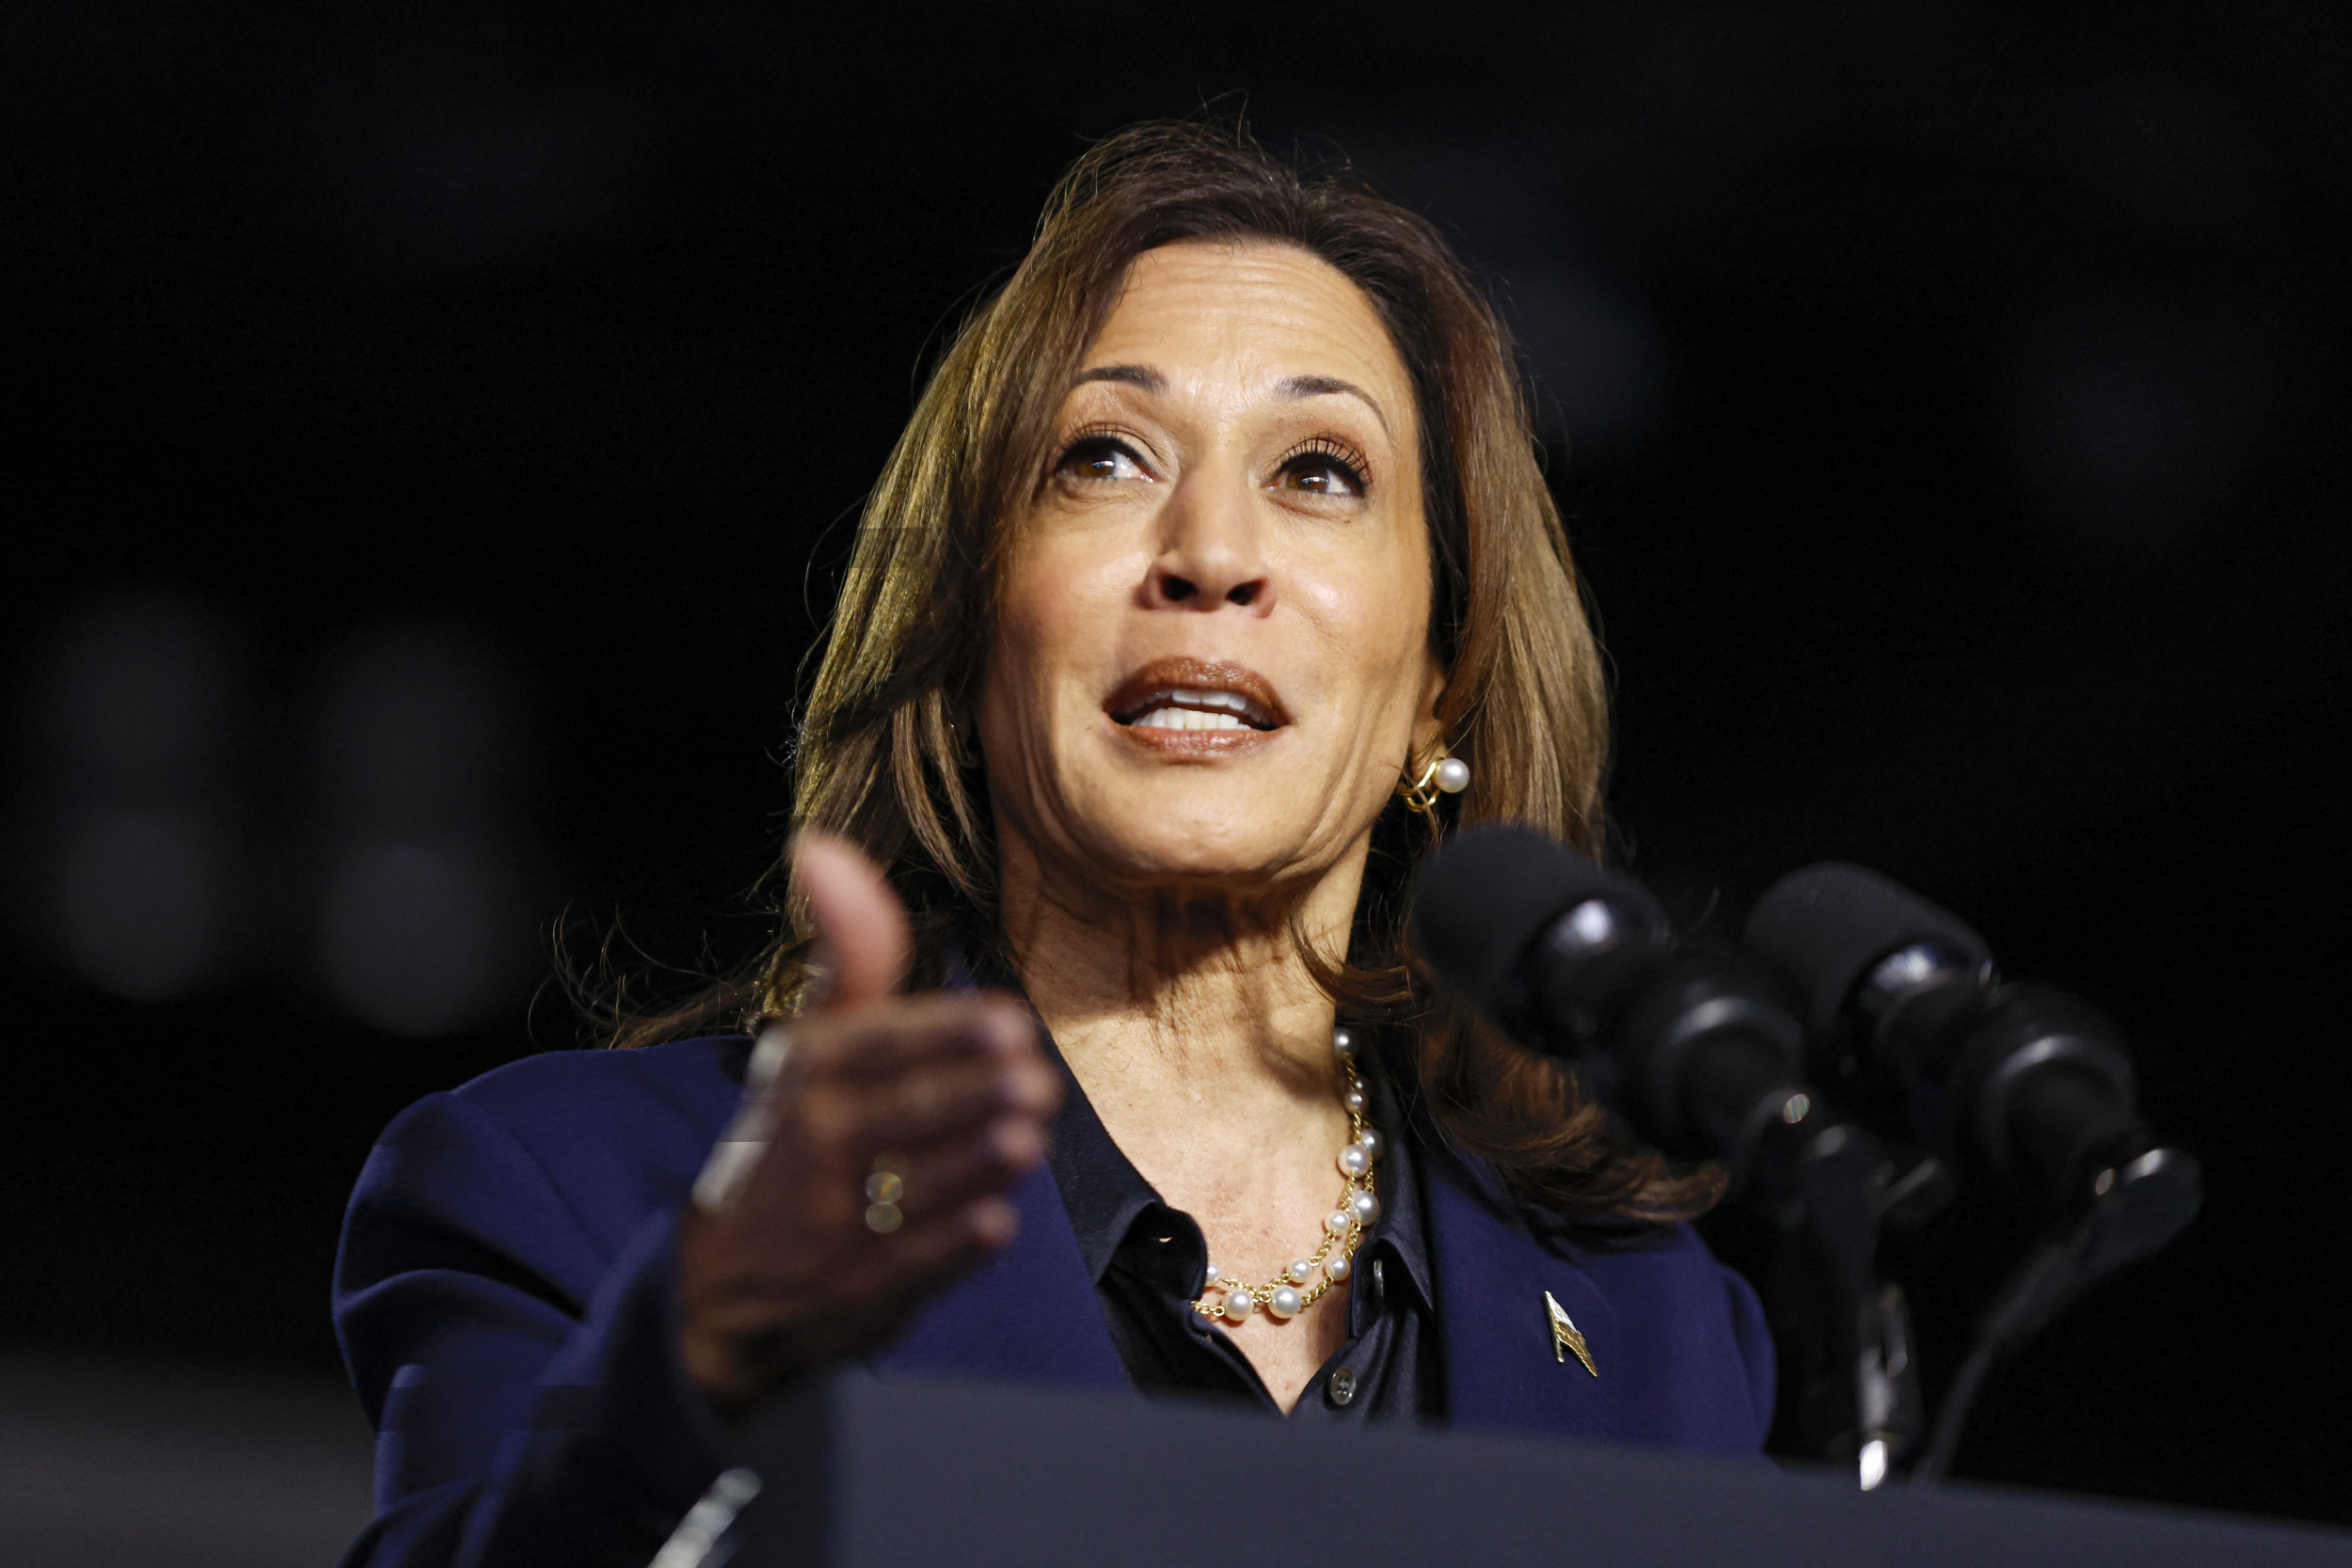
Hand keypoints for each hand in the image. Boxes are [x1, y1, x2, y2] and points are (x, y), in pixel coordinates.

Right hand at [676, 832, 1059, 1411]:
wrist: (721, 1292)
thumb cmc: (791, 1145)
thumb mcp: (807, 1051)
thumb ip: (846, 958)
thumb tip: (822, 847)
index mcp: (803, 1080)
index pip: (871, 1046)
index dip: (939, 1034)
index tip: (1006, 1022)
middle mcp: (812, 1149)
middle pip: (897, 1115)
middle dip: (967, 1096)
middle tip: (1034, 1076)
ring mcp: (834, 1227)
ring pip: (912, 1189)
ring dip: (971, 1164)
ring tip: (1025, 1137)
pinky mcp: (862, 1294)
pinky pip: (911, 1268)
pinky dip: (951, 1248)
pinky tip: (996, 1223)